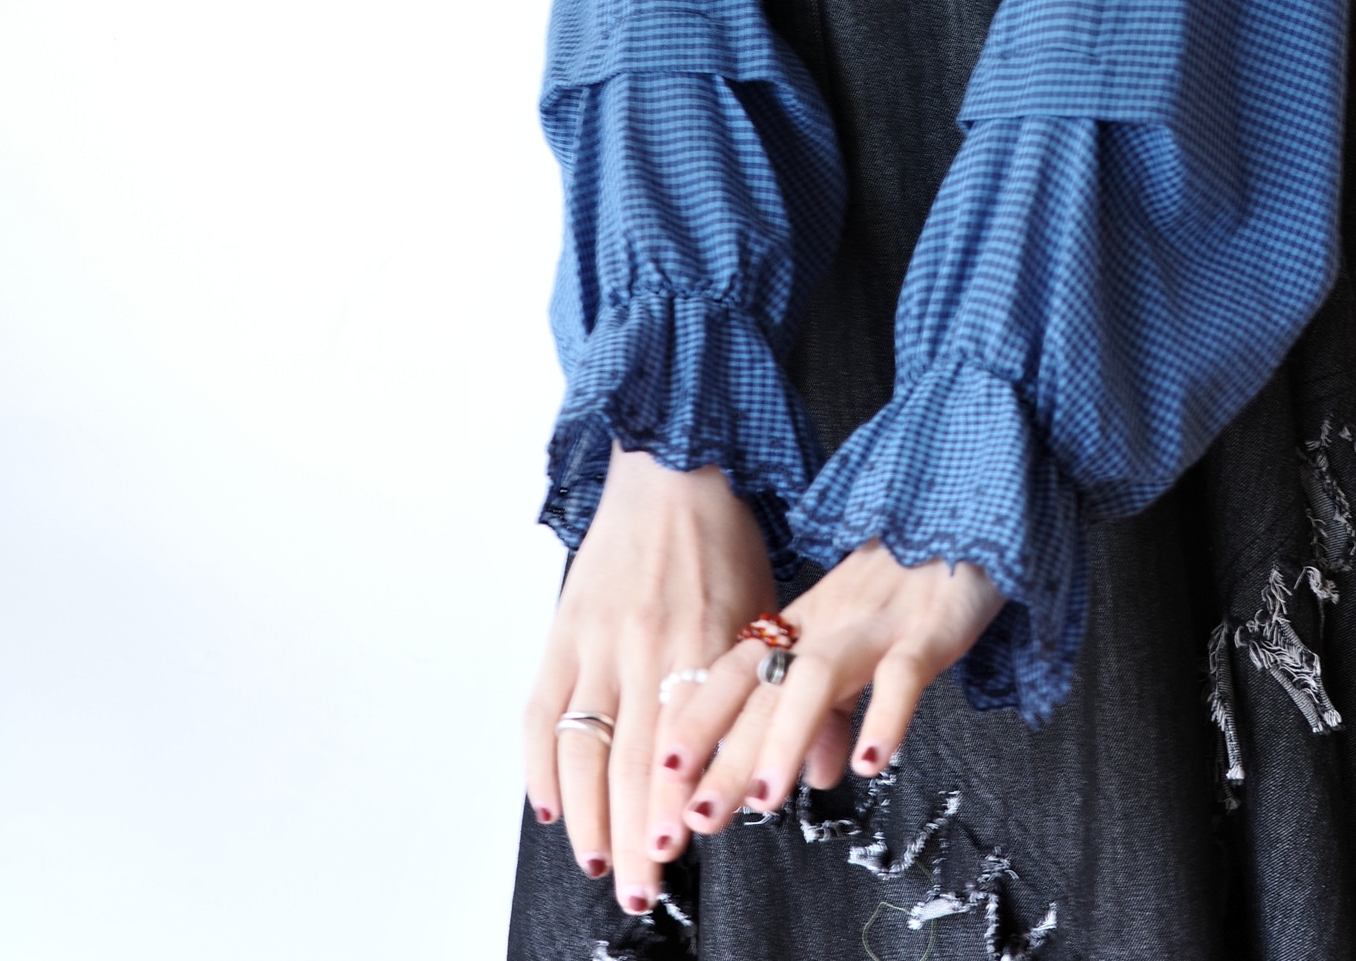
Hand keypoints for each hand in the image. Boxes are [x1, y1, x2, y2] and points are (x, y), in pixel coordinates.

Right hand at [523, 444, 775, 915]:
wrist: (671, 465)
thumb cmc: (725, 537)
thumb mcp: (769, 608)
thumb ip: (781, 689)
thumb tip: (816, 763)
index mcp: (700, 639)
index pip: (679, 744)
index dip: (670, 804)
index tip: (673, 854)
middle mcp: (644, 644)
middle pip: (627, 760)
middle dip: (630, 835)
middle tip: (635, 889)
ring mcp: (596, 638)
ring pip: (579, 744)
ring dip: (583, 814)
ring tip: (596, 860)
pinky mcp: (564, 628)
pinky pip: (541, 708)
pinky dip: (538, 763)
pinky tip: (548, 805)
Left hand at [644, 540, 1004, 853]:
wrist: (969, 516)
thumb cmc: (910, 582)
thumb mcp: (861, 645)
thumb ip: (833, 711)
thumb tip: (816, 777)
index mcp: (806, 623)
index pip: (736, 675)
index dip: (697, 721)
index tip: (662, 777)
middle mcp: (829, 621)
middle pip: (765, 687)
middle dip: (725, 753)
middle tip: (694, 815)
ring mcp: (876, 623)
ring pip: (818, 676)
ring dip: (785, 738)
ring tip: (764, 799)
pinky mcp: (930, 628)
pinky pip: (903, 672)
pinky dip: (885, 715)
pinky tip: (870, 761)